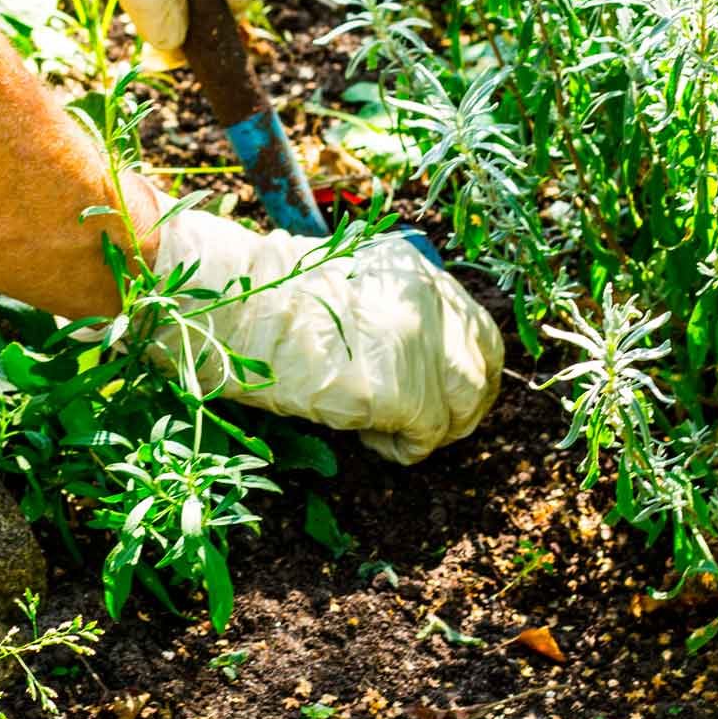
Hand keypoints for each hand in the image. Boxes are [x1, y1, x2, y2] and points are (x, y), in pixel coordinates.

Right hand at [149, 201, 503, 464]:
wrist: (235, 311)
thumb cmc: (265, 299)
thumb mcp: (341, 280)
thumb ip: (385, 306)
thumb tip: (408, 355)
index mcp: (415, 271)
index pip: (473, 325)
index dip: (467, 365)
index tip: (445, 392)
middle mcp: (429, 302)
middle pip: (481, 365)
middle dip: (465, 403)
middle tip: (430, 425)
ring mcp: (420, 345)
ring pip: (463, 404)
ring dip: (435, 427)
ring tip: (389, 432)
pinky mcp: (403, 390)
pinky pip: (427, 434)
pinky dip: (405, 447)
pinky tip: (372, 442)